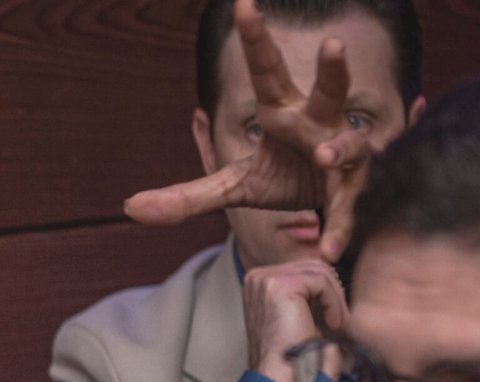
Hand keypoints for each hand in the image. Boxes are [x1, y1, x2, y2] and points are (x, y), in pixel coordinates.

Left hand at [125, 0, 371, 260]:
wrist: (328, 207)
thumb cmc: (285, 179)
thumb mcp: (233, 187)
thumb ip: (186, 197)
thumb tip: (130, 206)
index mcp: (284, 114)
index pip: (267, 71)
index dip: (257, 40)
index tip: (244, 4)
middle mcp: (319, 126)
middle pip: (329, 91)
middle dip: (332, 70)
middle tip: (330, 43)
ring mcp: (345, 155)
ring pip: (350, 144)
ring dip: (340, 146)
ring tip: (323, 156)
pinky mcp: (358, 192)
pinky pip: (351, 208)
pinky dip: (341, 228)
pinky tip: (329, 250)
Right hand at [243, 258, 347, 381]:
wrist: (280, 377)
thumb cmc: (291, 353)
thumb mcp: (298, 313)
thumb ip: (307, 291)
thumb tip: (332, 270)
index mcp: (257, 282)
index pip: (303, 268)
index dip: (324, 290)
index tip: (330, 316)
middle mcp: (256, 277)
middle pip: (313, 265)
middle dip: (332, 292)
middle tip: (337, 320)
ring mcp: (265, 279)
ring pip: (320, 271)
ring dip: (335, 298)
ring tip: (334, 323)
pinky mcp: (280, 285)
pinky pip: (322, 280)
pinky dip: (333, 302)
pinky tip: (331, 323)